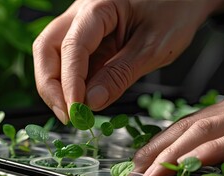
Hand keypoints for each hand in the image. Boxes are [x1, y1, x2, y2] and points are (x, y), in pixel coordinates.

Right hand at [33, 0, 223, 123]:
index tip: (76, 113)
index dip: (70, 83)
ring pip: (53, 55)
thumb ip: (120, 74)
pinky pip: (71, 61)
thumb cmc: (176, 10)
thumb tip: (91, 103)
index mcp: (99, 6)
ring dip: (58, 86)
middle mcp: (82, 12)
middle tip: (67, 116)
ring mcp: (82, 24)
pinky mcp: (89, 37)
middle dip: (51, 85)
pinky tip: (83, 101)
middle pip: (47, 48)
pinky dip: (73, 83)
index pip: (72, 47)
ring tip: (75, 113)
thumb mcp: (153, 47)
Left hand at [134, 80, 223, 175]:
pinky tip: (189, 164)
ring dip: (173, 153)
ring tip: (152, 172)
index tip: (144, 156)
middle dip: (159, 147)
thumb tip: (218, 154)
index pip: (190, 122)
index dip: (164, 139)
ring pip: (203, 132)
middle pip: (188, 126)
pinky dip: (209, 153)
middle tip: (138, 168)